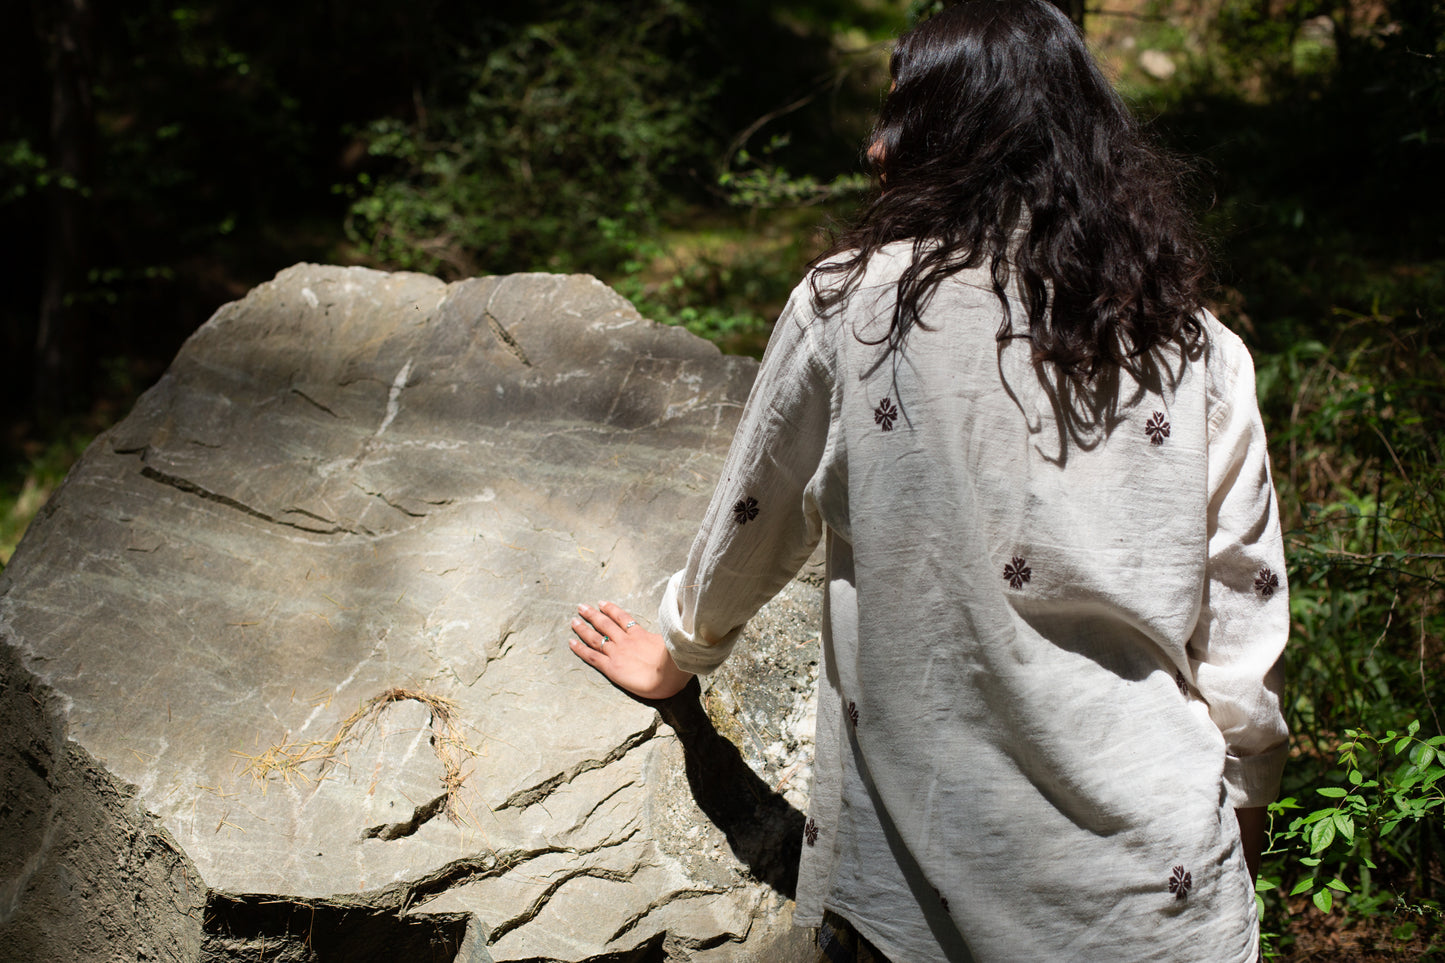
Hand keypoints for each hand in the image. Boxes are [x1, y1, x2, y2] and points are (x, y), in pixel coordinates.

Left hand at [569, 601, 693, 699]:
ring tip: (573, 620)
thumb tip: (672, 635)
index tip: (602, 603)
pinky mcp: (611, 667)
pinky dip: (580, 648)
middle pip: (605, 624)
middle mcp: (626, 641)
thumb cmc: (677, 662)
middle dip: (592, 614)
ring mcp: (617, 652)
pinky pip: (591, 655)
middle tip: (581, 607)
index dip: (611, 610)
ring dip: (583, 627)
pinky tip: (571, 642)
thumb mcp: (672, 643)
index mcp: (641, 635)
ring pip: (595, 637)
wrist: (669, 674)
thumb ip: (665, 638)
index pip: (623, 618)